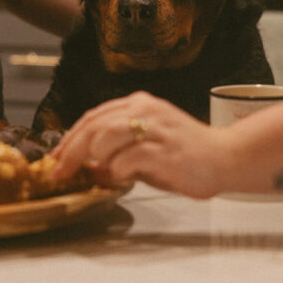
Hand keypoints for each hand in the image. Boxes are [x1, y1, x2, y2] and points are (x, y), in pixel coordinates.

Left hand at [50, 91, 235, 198]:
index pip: (93, 117)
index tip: (56, 159)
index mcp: (139, 104)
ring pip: (106, 135)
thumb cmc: (186, 155)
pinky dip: (116, 170)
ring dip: (93, 156)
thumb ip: (117, 153)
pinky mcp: (165, 149)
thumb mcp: (146, 148)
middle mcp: (146, 110)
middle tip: (58, 171)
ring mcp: (156, 128)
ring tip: (92, 171)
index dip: (70, 138)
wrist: (227, 158)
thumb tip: (88, 167)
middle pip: (94, 125)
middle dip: (70, 150)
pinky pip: (128, 158)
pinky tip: (118, 177)